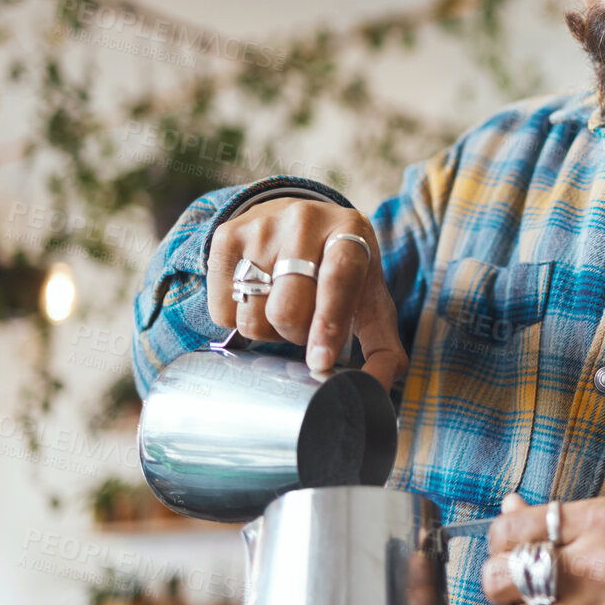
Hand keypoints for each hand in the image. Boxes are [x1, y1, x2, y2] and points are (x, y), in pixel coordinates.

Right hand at [207, 197, 408, 391]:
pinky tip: (256, 299)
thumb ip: (382, 345)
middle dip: (297, 334)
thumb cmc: (339, 269)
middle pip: (287, 310)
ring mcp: (261, 228)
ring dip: (268, 331)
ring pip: (253, 317)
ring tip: (282, 308)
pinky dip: (238, 320)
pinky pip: (222, 311)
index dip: (329, 324)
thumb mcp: (369, 296)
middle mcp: (304, 222)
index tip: (321, 362)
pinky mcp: (226, 238)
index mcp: (349, 232)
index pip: (338, 279)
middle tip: (306, 322)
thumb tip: (378, 387)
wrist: (296, 217)